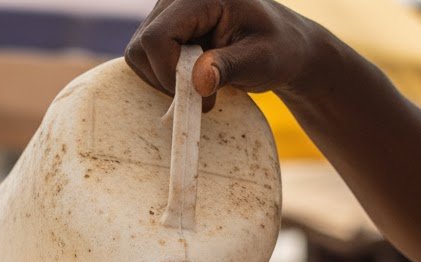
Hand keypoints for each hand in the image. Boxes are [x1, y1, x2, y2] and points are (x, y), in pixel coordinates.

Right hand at [125, 0, 321, 105]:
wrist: (282, 43)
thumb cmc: (277, 50)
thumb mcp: (261, 60)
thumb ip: (230, 67)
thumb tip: (199, 80)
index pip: (158, 37)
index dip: (167, 73)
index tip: (197, 94)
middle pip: (142, 46)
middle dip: (165, 78)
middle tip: (200, 91)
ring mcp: (168, 8)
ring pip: (138, 53)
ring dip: (163, 78)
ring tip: (199, 81)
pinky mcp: (164, 24)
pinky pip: (144, 56)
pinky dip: (163, 74)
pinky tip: (190, 73)